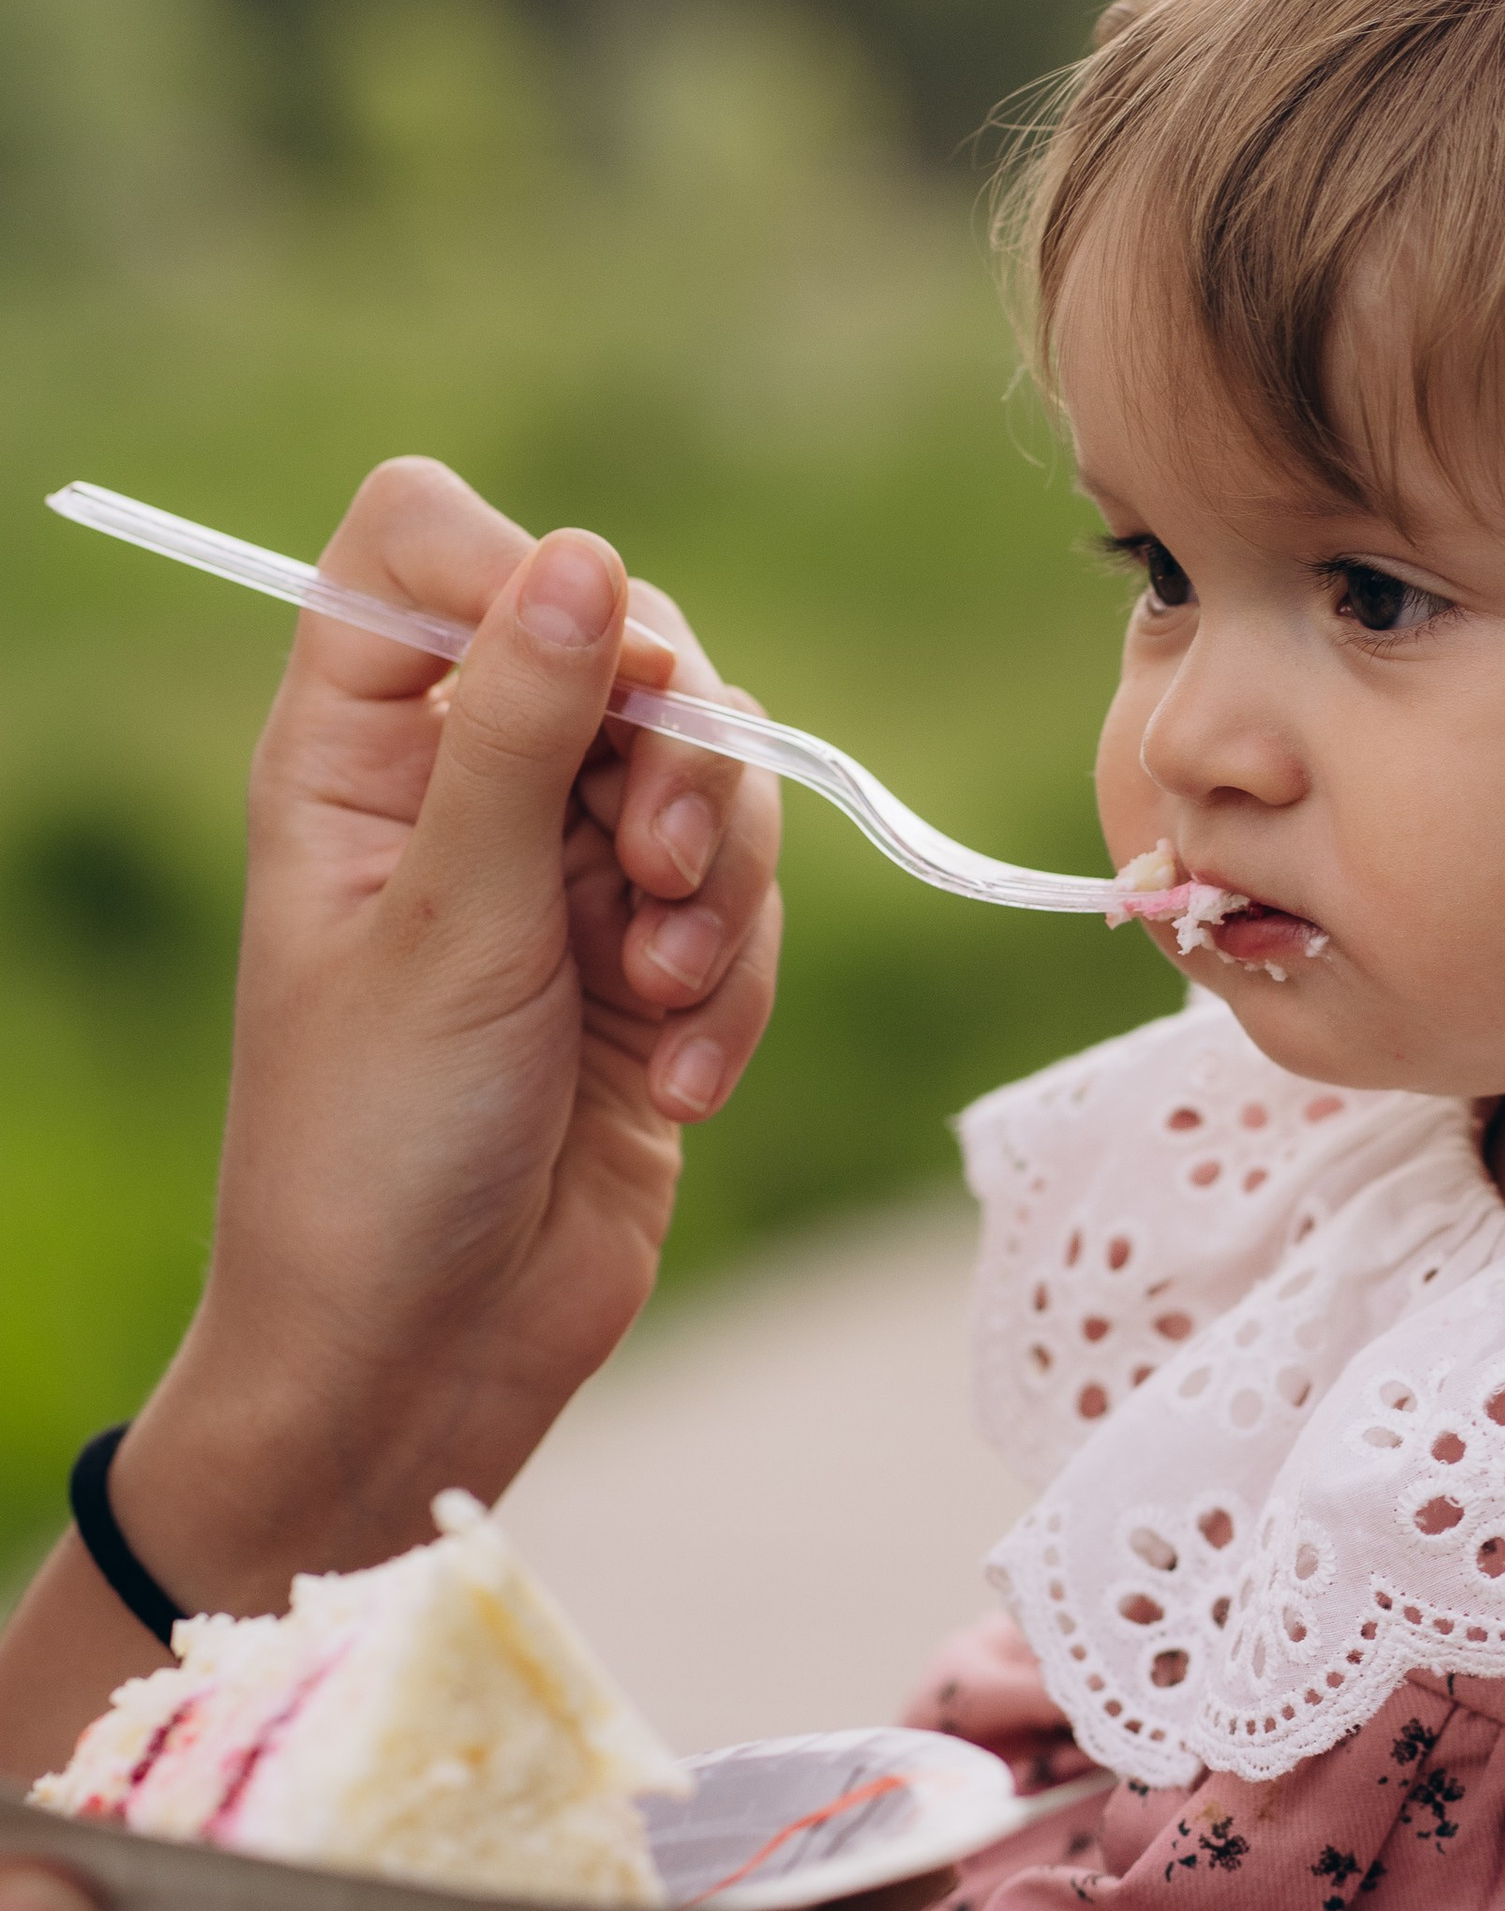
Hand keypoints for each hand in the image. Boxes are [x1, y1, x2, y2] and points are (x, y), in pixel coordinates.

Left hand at [0, 458, 785, 1769]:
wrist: (420, 1366)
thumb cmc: (372, 1154)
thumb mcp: (451, 923)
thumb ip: (521, 729)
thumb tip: (579, 555)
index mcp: (355, 750)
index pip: (426, 544)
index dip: (524, 575)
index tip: (594, 673)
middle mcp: (461, 787)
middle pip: (622, 649)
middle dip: (676, 764)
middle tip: (654, 877)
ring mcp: (562, 875)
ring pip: (711, 777)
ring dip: (717, 892)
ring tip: (661, 1004)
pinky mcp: (647, 967)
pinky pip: (742, 908)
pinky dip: (731, 990)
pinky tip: (677, 1086)